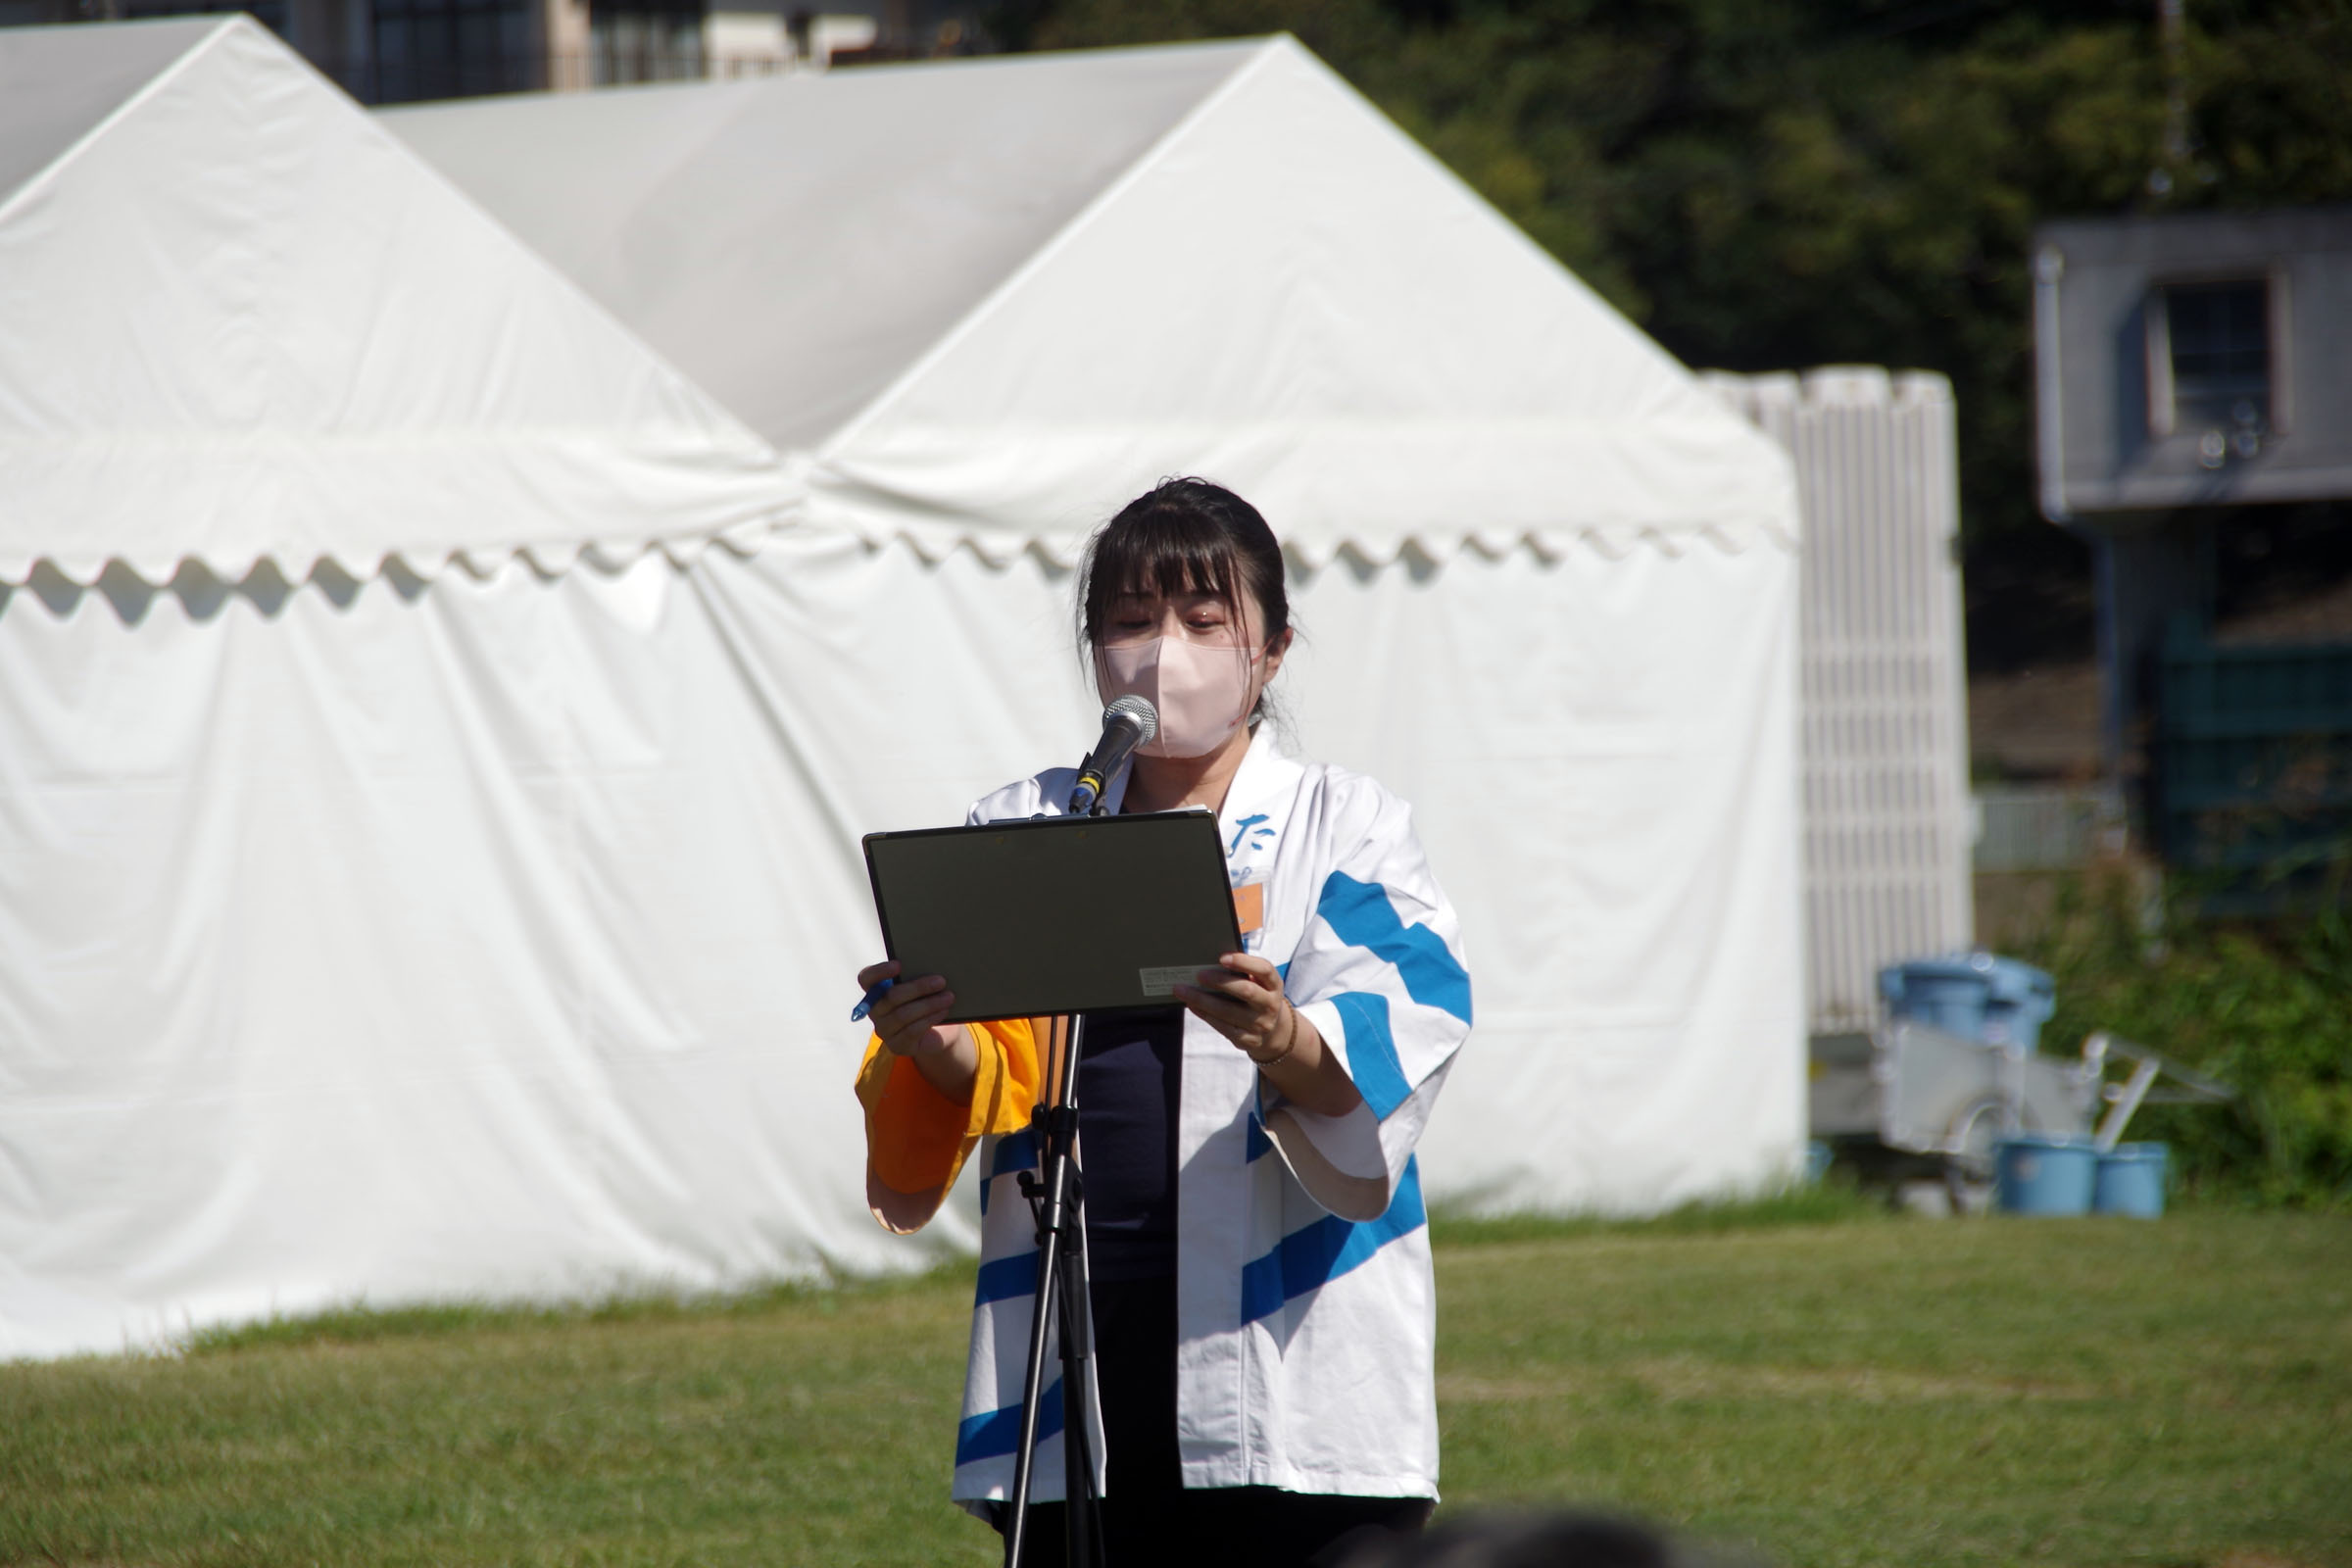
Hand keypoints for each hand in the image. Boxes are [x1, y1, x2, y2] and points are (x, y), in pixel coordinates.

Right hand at [858, 961, 961, 1058]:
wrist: (940, 1031)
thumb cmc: (928, 1000)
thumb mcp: (922, 986)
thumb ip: (917, 974)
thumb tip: (928, 963)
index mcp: (876, 990)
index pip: (866, 978)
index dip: (879, 971)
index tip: (899, 965)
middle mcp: (875, 1011)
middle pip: (891, 997)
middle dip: (918, 987)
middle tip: (941, 981)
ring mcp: (884, 1030)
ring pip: (903, 1015)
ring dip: (929, 1004)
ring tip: (949, 997)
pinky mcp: (897, 1045)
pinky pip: (911, 1031)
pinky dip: (930, 1019)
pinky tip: (943, 1011)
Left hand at [1173, 951, 1295, 1064]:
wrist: (1273, 1031)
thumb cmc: (1257, 996)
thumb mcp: (1259, 983)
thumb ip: (1242, 972)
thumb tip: (1209, 963)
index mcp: (1274, 985)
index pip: (1264, 970)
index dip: (1244, 962)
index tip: (1222, 957)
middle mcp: (1271, 1005)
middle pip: (1246, 991)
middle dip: (1220, 981)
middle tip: (1198, 975)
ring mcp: (1261, 1025)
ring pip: (1228, 1011)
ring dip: (1202, 1000)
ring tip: (1182, 990)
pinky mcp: (1248, 1040)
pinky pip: (1222, 1027)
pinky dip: (1204, 1014)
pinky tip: (1191, 1004)